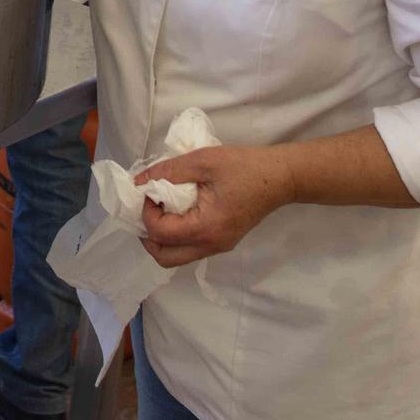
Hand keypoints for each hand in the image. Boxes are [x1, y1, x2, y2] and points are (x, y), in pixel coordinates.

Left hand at [136, 145, 295, 268]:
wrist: (280, 177)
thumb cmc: (244, 167)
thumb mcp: (202, 161)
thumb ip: (168, 171)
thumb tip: (138, 182)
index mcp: (206, 228)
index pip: (160, 233)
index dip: (146, 212)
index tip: (150, 190)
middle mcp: (211, 245)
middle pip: (164, 258)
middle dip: (147, 235)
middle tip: (146, 209)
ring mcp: (219, 246)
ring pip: (177, 256)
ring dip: (161, 238)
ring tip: (159, 210)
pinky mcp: (223, 241)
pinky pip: (190, 248)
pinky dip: (176, 236)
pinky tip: (176, 213)